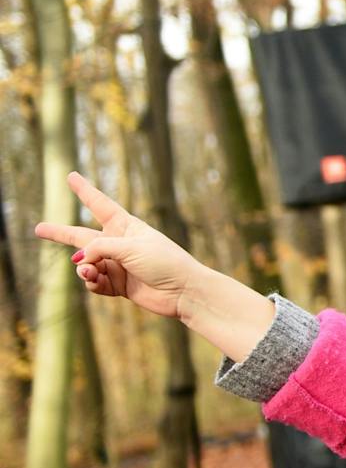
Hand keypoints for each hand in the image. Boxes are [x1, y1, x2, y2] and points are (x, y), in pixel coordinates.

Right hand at [33, 171, 206, 321]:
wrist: (184, 291)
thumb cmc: (165, 262)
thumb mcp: (130, 247)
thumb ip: (99, 248)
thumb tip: (79, 261)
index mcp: (126, 226)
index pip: (100, 204)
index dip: (85, 190)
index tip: (71, 176)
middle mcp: (119, 244)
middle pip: (82, 236)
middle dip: (60, 233)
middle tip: (38, 228)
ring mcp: (118, 265)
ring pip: (86, 263)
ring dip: (83, 268)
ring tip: (88, 271)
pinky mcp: (119, 285)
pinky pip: (95, 283)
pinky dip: (92, 282)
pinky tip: (94, 281)